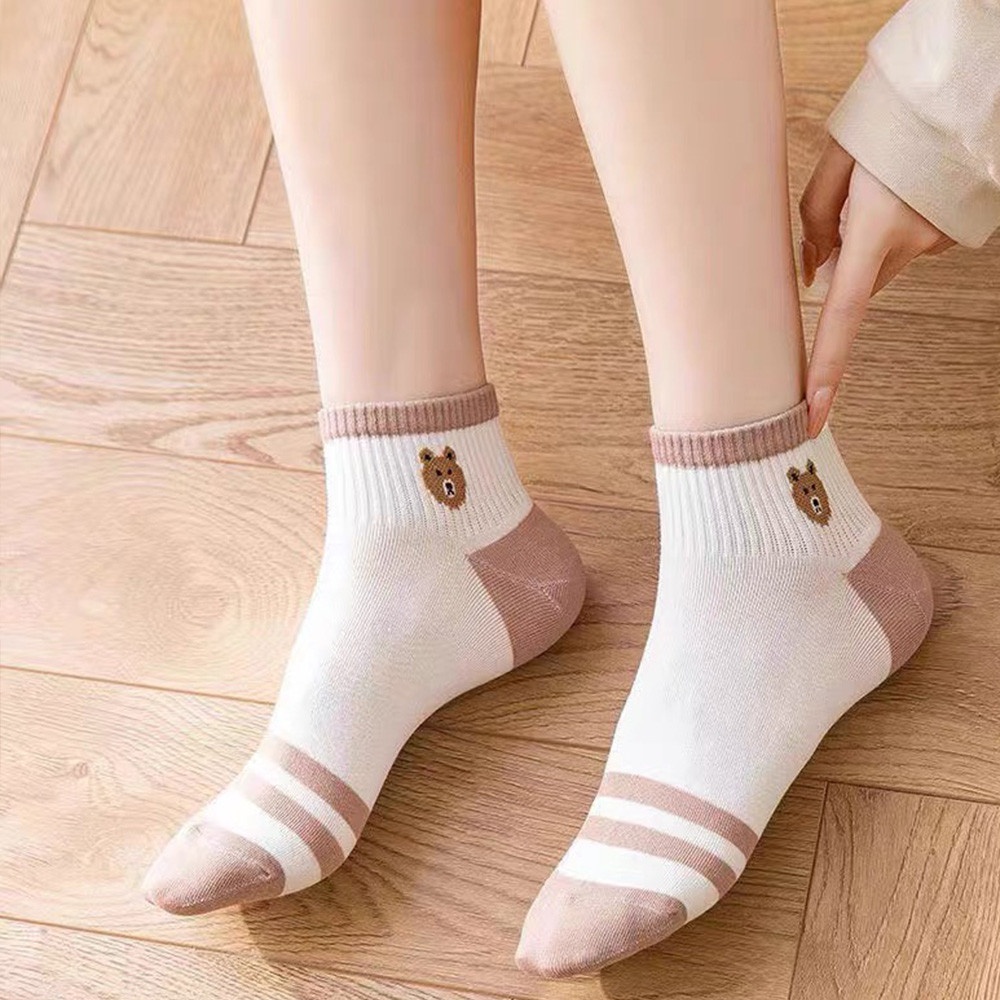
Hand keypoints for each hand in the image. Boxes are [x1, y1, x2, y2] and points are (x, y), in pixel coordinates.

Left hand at [798, 139, 953, 436]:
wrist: (958, 90)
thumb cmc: (890, 121)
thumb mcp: (836, 164)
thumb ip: (814, 222)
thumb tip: (813, 273)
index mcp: (873, 231)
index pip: (841, 318)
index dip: (825, 370)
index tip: (813, 414)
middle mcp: (909, 245)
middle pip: (860, 285)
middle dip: (846, 267)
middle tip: (846, 214)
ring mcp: (935, 241)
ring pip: (885, 264)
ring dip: (873, 242)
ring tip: (882, 189)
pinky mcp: (950, 232)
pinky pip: (909, 245)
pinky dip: (897, 229)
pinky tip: (903, 191)